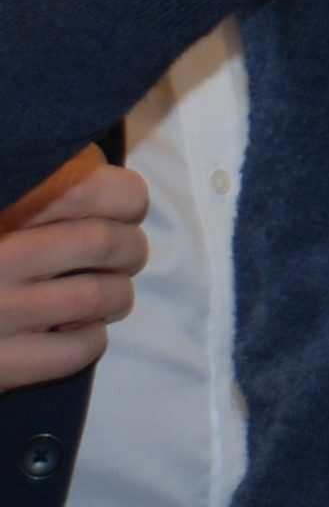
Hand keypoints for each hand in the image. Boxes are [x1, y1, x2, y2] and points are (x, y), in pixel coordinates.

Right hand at [0, 148, 149, 391]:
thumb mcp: (3, 210)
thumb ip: (35, 187)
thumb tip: (93, 166)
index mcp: (1, 209)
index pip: (88, 189)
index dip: (128, 198)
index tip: (129, 209)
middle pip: (101, 242)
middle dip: (130, 249)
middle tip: (126, 255)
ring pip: (95, 296)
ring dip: (118, 295)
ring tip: (109, 295)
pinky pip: (74, 349)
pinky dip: (93, 338)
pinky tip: (80, 331)